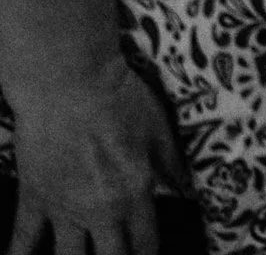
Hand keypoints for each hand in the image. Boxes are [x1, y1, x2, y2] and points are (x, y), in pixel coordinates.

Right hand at [5, 56, 188, 254]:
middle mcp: (99, 209)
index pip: (145, 243)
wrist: (69, 82)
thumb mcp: (158, 130)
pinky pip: (23, 237)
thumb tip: (187, 190)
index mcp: (134, 193)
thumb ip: (171, 165)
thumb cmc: (119, 99)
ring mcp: (62, 207)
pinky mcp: (33, 197)